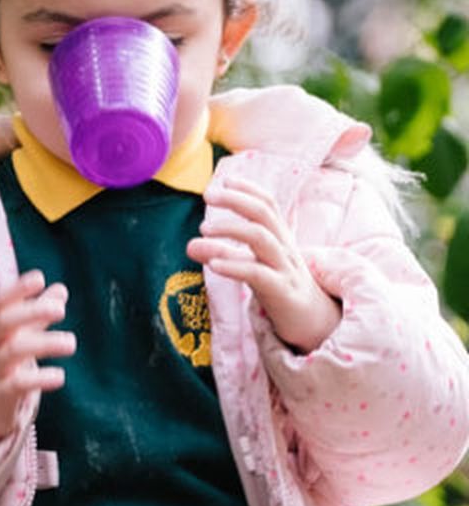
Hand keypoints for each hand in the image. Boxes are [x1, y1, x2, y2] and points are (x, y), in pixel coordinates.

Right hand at [0, 271, 74, 443]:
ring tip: (71, 343)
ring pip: (12, 352)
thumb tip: (60, 289)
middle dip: (30, 313)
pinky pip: (16, 385)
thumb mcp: (16, 340)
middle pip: (3, 324)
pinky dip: (38, 379)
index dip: (16, 290)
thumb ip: (38, 316)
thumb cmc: (1, 369)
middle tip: (60, 310)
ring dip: (42, 344)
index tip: (39, 278)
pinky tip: (59, 376)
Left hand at [187, 178, 339, 352]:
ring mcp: (285, 269)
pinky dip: (234, 266)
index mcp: (280, 238)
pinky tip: (213, 264)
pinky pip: (259, 274)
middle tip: (208, 195)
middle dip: (237, 200)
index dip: (248, 189)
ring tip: (203, 229)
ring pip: (262, 239)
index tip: (225, 179)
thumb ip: (222, 254)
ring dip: (231, 229)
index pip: (268, 205)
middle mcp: (284, 248)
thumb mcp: (251, 267)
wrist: (315, 325)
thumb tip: (190, 244)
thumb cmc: (280, 289)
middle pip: (264, 214)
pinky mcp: (283, 293)